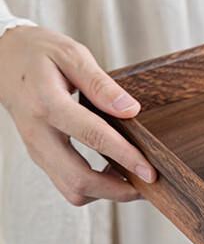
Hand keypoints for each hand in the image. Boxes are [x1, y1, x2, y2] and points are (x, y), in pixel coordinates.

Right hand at [0, 26, 155, 205]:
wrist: (3, 58)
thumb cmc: (39, 53)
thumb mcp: (72, 55)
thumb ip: (101, 84)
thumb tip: (130, 110)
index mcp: (47, 104)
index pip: (92, 136)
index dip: (124, 156)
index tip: (149, 169)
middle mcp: (38, 133)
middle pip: (78, 178)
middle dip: (116, 189)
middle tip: (148, 184)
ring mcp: (36, 148)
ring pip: (70, 188)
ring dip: (105, 191)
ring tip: (135, 179)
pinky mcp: (39, 154)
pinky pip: (65, 181)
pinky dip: (92, 185)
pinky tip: (113, 170)